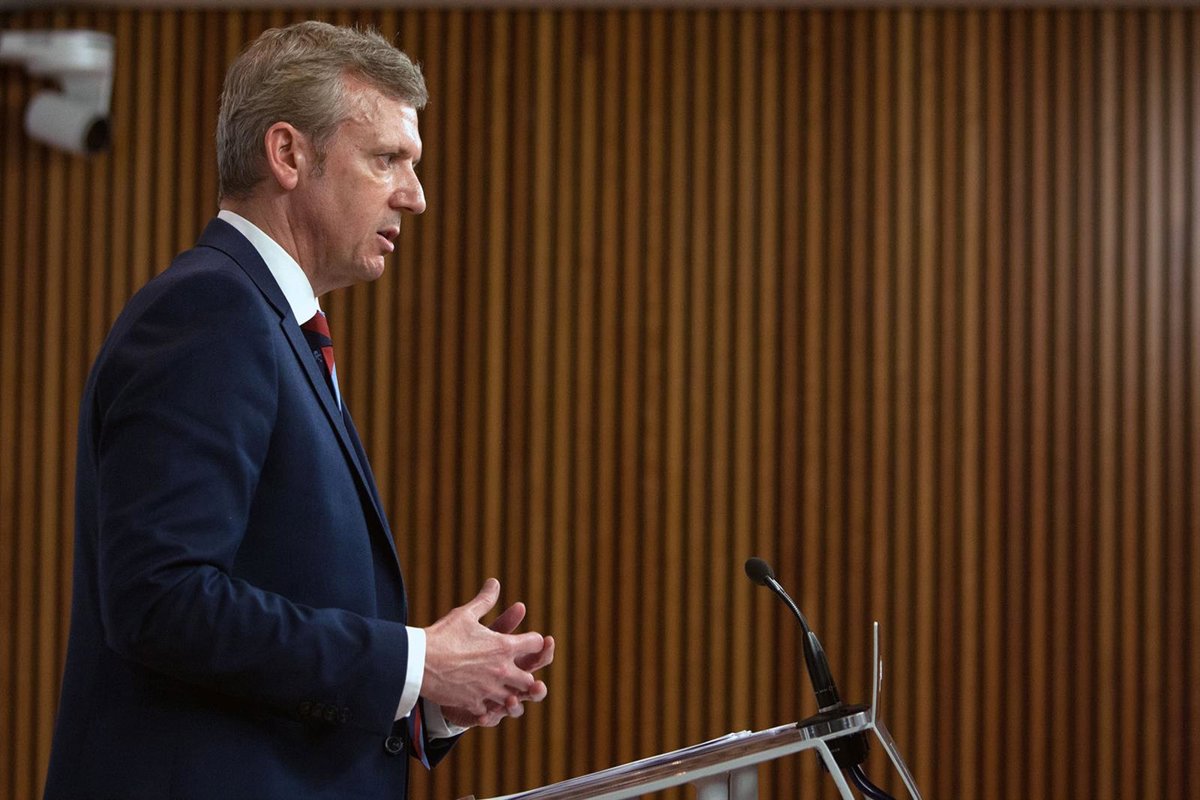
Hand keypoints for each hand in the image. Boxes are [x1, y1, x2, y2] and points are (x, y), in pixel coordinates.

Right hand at [422, 579, 554, 722]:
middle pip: (530, 680)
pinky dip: (488, 707)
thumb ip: (484, 600)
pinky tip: (481, 701)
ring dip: (509, 694)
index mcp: (504, 647)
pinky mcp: (475, 705)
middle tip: (515, 671)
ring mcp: (490, 691)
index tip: (526, 641)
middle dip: (525, 675)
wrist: (419, 662)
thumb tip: (494, 583)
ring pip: (513, 699)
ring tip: (500, 689)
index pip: (536, 644)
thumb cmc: (442, 635)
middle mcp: (502, 671)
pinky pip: (490, 712)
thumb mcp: (465, 614)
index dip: (533, 641)